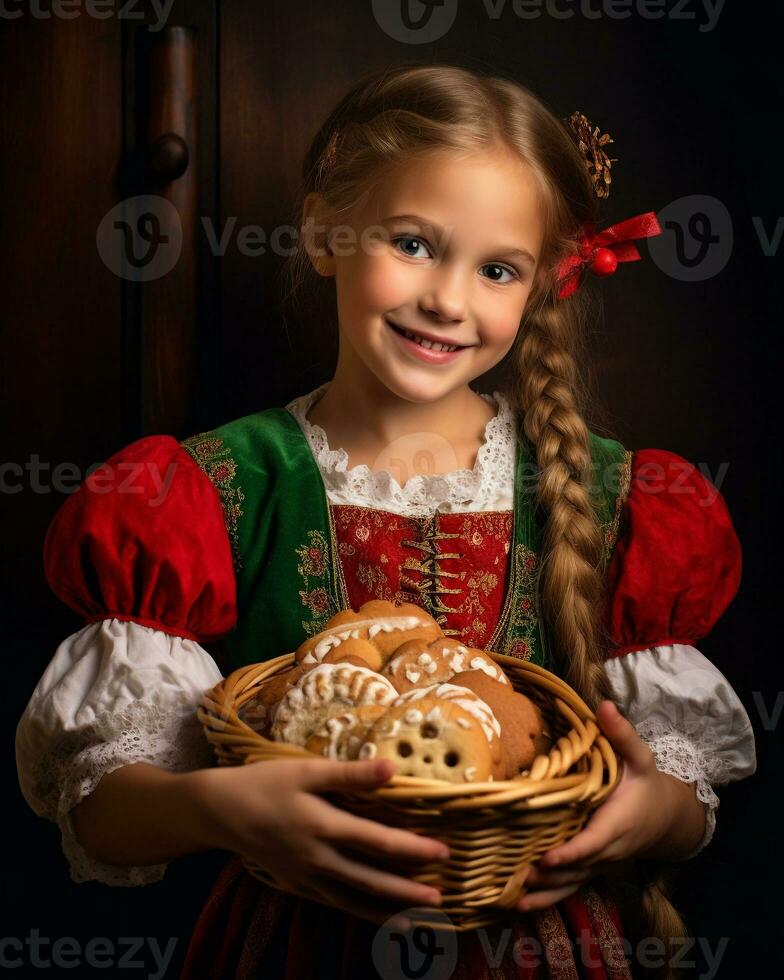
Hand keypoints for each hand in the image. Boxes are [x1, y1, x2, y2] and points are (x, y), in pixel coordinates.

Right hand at [194, 756, 449, 927]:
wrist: (218, 811)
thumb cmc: (264, 783)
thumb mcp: (306, 770)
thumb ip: (350, 774)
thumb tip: (393, 769)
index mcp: (324, 826)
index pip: (378, 842)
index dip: (412, 849)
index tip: (441, 852)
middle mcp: (318, 858)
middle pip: (370, 880)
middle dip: (406, 891)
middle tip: (438, 899)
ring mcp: (305, 876)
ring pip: (352, 899)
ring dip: (386, 909)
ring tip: (415, 919)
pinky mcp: (295, 884)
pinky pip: (333, 903)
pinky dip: (357, 912)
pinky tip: (373, 915)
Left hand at [516, 700, 672, 912]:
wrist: (666, 818)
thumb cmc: (645, 783)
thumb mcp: (640, 756)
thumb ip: (622, 734)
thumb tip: (604, 705)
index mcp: (617, 822)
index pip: (594, 842)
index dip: (572, 852)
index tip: (548, 857)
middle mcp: (607, 849)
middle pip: (577, 868)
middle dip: (549, 877)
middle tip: (517, 878)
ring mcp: (598, 862)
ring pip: (571, 884)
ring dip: (544, 895)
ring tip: (514, 901)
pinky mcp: (590, 868)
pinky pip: (569, 887)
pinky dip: (547, 898)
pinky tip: (519, 905)